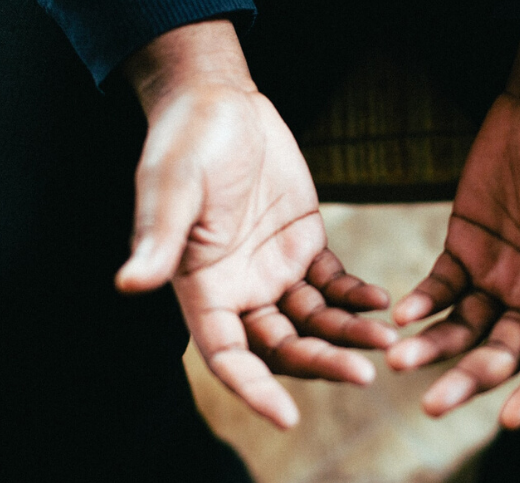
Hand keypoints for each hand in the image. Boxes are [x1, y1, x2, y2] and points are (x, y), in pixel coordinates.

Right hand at [115, 20, 396, 428]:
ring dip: (349, 334)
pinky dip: (356, 296)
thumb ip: (161, 237)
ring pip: (314, 321)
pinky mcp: (304, 244)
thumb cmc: (186, 141)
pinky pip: (333, 283)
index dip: (252, 389)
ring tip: (389, 339)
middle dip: (320, 364)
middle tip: (364, 375)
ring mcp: (273, 269)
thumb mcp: (172, 185)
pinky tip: (382, 300)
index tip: (287, 417)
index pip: (226, 355)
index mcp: (202, 286)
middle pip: (281, 347)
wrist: (221, 102)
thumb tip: (130, 283)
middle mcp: (239, 289)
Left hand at [387, 24, 519, 428]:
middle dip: (470, 380)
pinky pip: (441, 287)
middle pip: (504, 353)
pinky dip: (423, 303)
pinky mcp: (465, 247)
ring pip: (465, 327)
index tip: (510, 418)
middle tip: (431, 405)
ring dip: (434, 347)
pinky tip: (402, 313)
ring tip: (400, 360)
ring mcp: (499, 273)